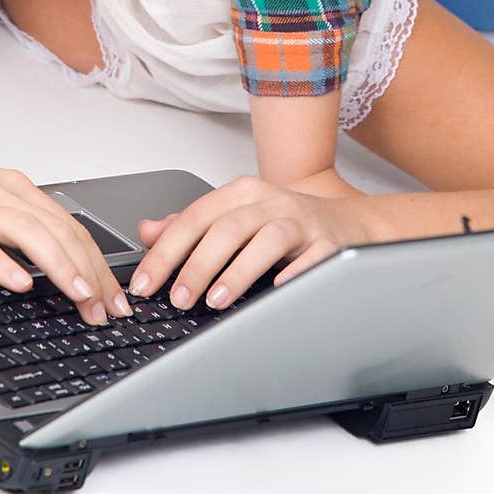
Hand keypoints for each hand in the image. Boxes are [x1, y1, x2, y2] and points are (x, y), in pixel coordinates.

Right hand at [0, 138, 132, 325]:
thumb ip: (8, 225)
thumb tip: (43, 262)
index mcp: (10, 187)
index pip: (69, 226)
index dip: (98, 262)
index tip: (114, 295)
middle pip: (61, 232)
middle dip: (92, 273)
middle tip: (109, 310)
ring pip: (32, 235)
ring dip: (62, 269)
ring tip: (82, 298)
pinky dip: (4, 264)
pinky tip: (20, 284)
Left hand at [129, 175, 375, 309]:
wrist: (349, 223)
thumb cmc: (285, 224)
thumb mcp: (236, 216)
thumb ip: (191, 224)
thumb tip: (146, 231)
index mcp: (242, 193)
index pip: (195, 217)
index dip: (166, 251)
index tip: (145, 282)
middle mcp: (270, 202)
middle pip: (227, 228)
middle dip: (196, 265)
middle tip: (177, 299)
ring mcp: (302, 222)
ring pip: (266, 240)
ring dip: (238, 271)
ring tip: (214, 300)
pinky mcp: (330, 245)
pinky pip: (312, 259)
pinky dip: (294, 274)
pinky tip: (276, 291)